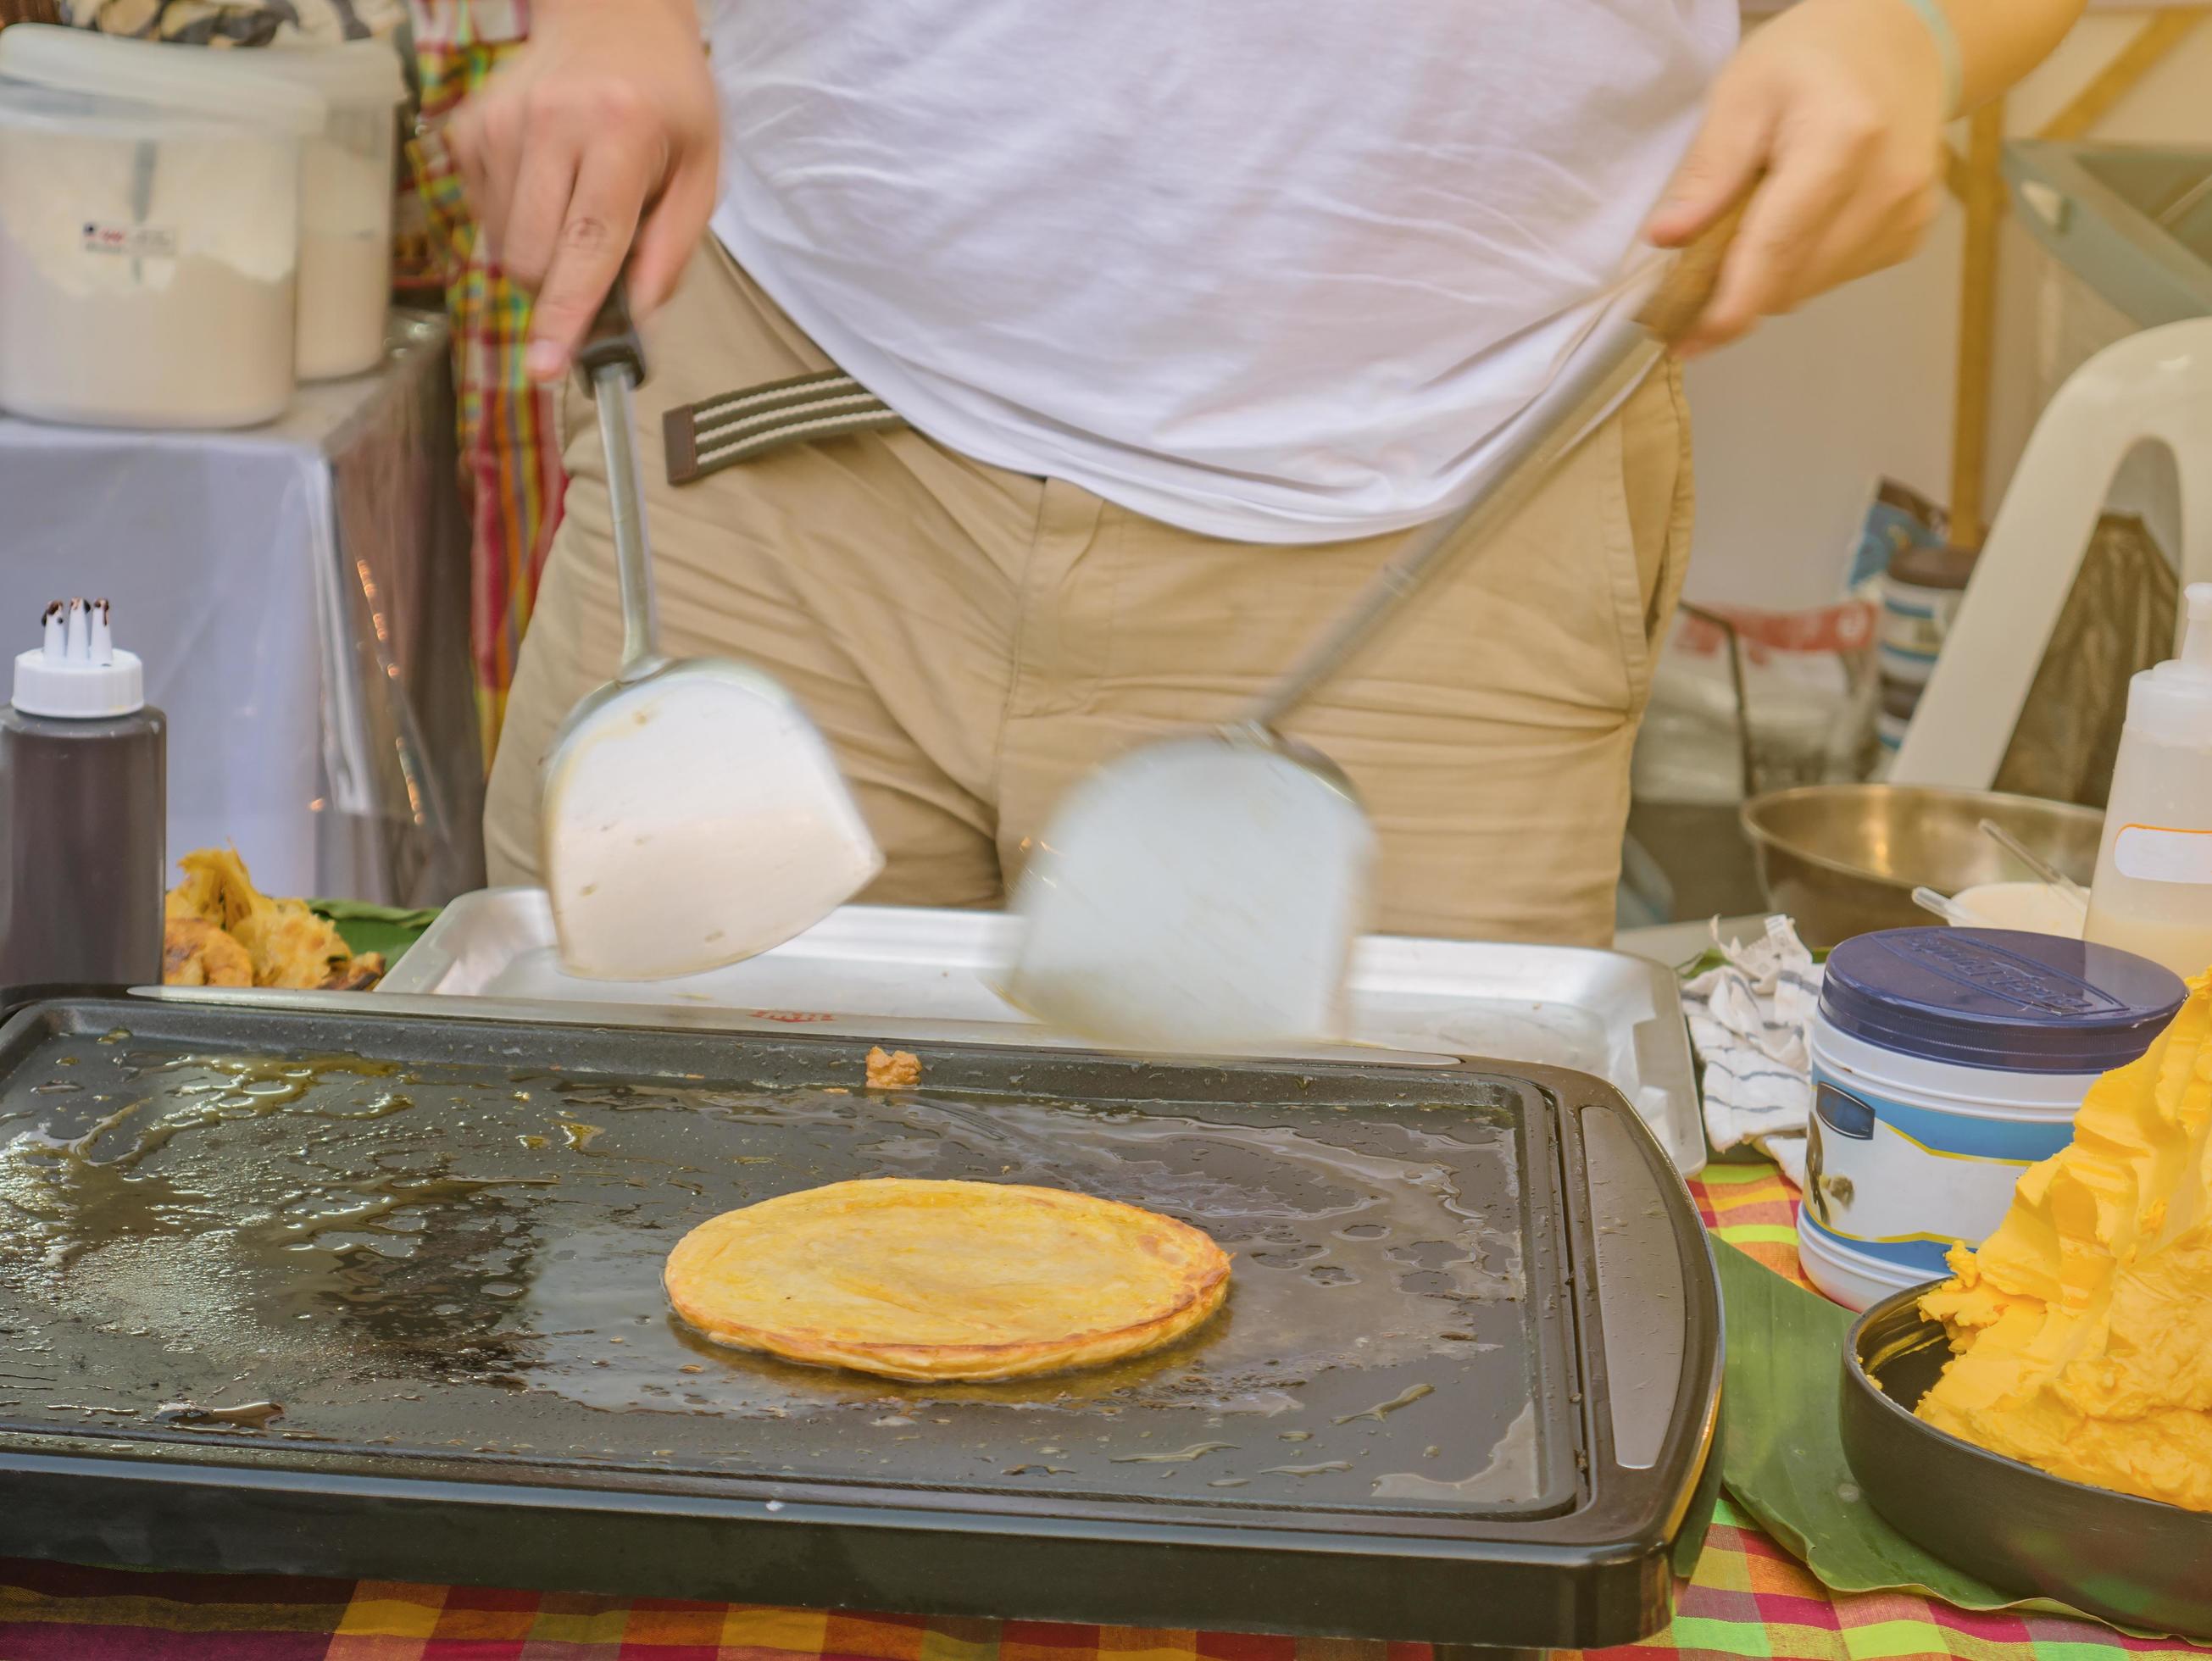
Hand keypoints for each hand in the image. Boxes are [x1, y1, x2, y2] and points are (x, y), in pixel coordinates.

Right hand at [443, 0, 717, 380]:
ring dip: (542, 256)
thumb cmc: (666, 99)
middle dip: (561, 291)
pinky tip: (548, 185)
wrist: (609, 17)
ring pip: (505, 248)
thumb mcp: (702, 171)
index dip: (567, 314)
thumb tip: (636, 320)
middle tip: (598, 266)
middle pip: (534, 260)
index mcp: (620, 131)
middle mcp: (550, 123)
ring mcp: (499, 124)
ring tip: (578, 204)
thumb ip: (672, 250)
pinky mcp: (468, 128)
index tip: (546, 366)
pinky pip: (485, 219)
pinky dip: (518, 225)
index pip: (588, 243)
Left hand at [1646, 0, 1946, 355]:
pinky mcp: (1913, 231)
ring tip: (1745, 236)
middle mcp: (1887, 186)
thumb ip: (1709, 171)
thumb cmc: (1814, 58)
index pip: (1776, 249)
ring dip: (1769, 281)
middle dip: (1736, 294)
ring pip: (1812, 287)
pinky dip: (1803, 266)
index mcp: (1843, 142)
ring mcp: (1908, 212)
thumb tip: (1666, 238)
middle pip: (1792, 280)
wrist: (1903, 43)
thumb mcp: (1742, 93)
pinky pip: (1839, 276)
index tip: (1687, 342)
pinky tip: (1795, 224)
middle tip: (1691, 282)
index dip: (1729, 308)